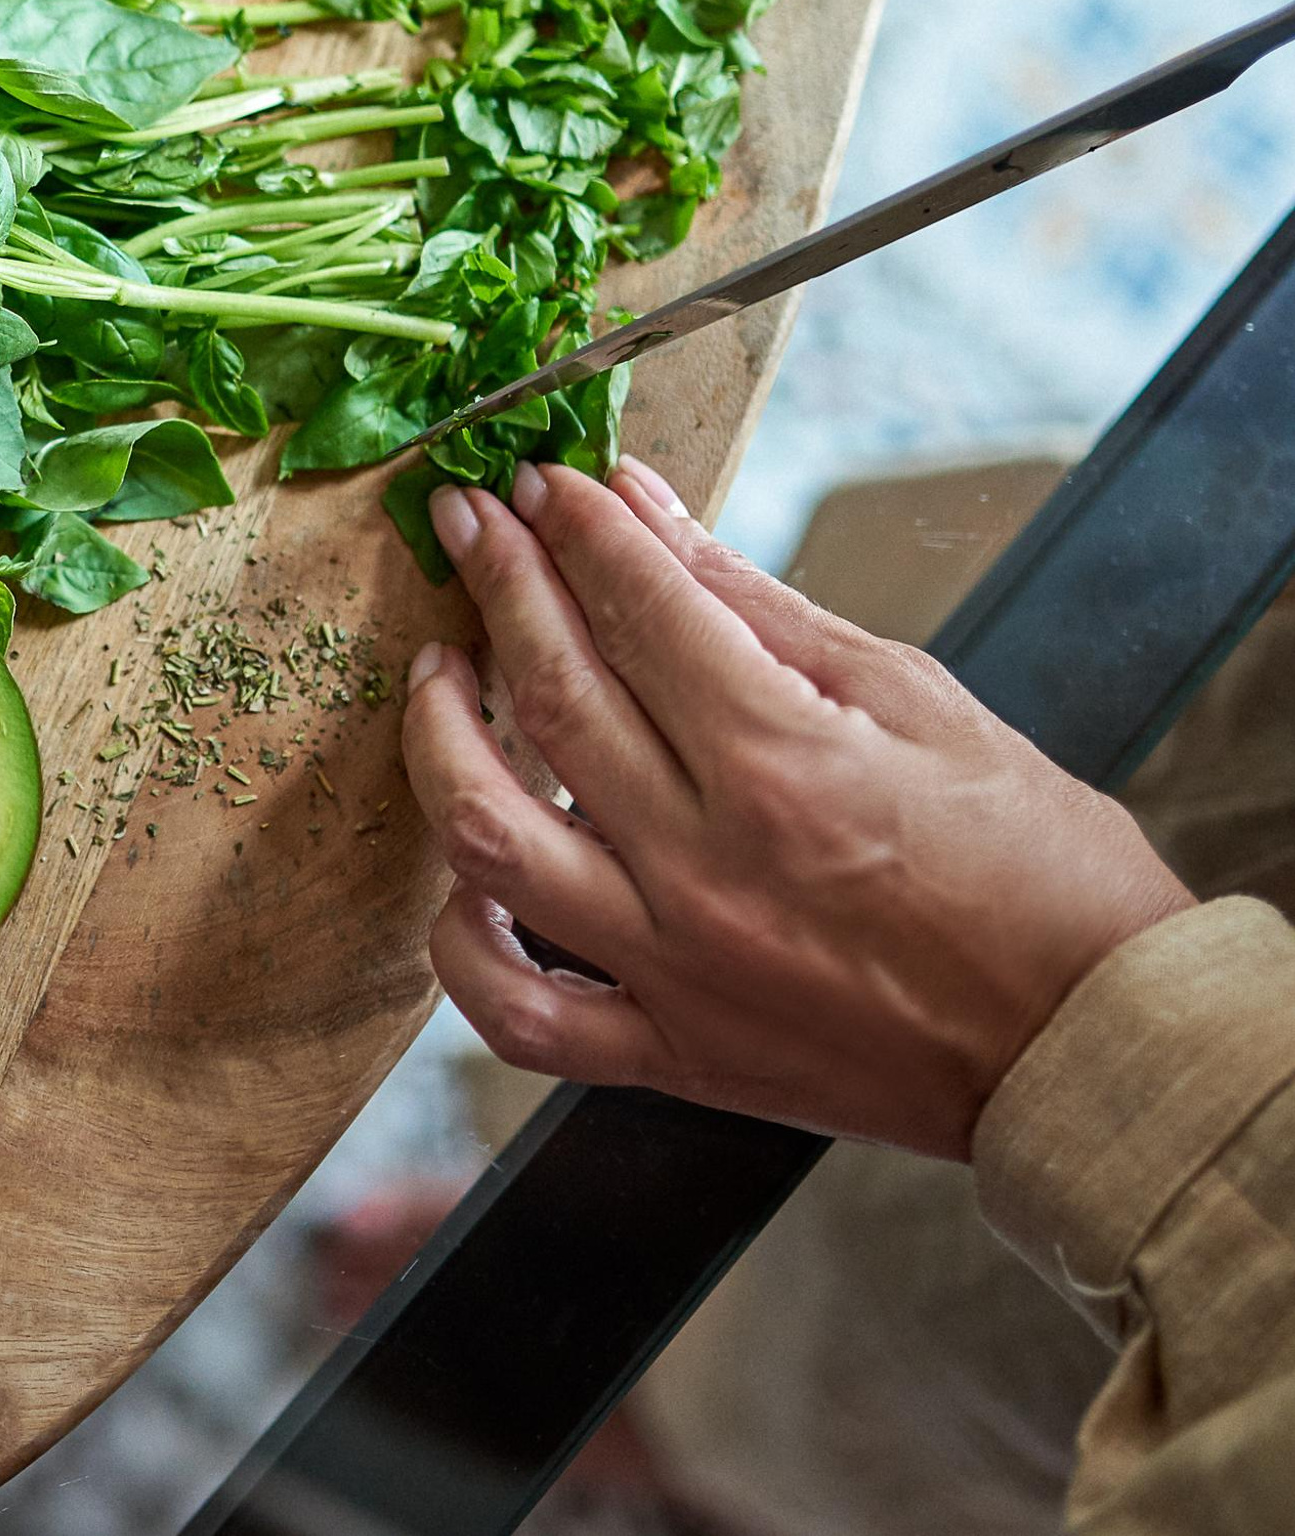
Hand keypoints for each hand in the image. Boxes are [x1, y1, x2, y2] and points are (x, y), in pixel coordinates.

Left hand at [404, 458, 1193, 1158]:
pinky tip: (461, 870)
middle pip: (550, 695)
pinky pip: (518, 1012)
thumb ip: (756, 602)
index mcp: (782, 766)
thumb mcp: (913, 697)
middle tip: (469, 518)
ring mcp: (676, 969)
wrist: (1099, 1052)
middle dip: (498, 581)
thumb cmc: (1035, 869)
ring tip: (436, 669)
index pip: (637, 609)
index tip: (545, 481)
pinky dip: (462, 941)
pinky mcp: (672, 1055)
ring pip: (489, 840)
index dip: (579, 528)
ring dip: (438, 736)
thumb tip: (647, 509)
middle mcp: (707, 867)